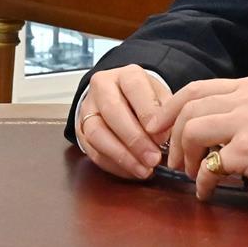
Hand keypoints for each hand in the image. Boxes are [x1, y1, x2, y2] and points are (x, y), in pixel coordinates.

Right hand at [75, 65, 172, 179]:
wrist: (121, 99)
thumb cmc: (144, 100)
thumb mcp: (160, 97)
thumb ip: (165, 112)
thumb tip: (166, 135)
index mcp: (125, 75)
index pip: (134, 88)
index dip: (147, 112)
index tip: (161, 135)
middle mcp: (102, 88)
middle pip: (112, 111)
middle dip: (135, 139)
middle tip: (154, 159)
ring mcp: (88, 109)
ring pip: (97, 133)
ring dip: (122, 156)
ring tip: (143, 170)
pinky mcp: (81, 131)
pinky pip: (93, 151)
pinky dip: (114, 165)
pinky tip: (132, 171)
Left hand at [146, 77, 247, 209]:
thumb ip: (235, 112)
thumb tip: (194, 127)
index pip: (195, 89)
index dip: (169, 108)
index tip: (157, 128)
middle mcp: (247, 100)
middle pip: (189, 110)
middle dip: (173, 137)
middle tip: (173, 161)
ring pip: (192, 132)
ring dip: (185, 158)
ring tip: (192, 175)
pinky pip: (209, 166)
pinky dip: (202, 183)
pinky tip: (207, 192)